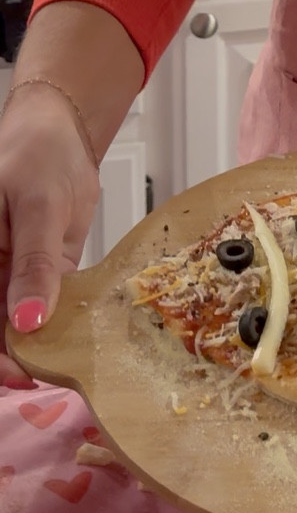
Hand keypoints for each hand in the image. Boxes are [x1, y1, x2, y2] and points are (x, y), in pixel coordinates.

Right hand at [0, 84, 100, 387]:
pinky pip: (41, 306)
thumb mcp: (39, 206)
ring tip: (58, 369)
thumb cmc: (37, 155)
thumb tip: (26, 322)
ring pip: (14, 323)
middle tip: (39, 378)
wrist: (61, 134)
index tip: (16, 372)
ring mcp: (9, 274)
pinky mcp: (37, 273)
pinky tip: (72, 343)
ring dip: (33, 348)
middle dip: (9, 357)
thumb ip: (33, 264)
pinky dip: (55, 326)